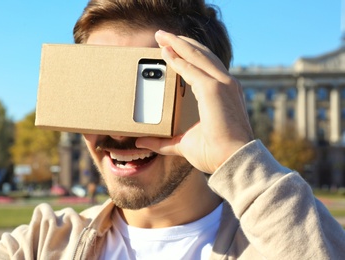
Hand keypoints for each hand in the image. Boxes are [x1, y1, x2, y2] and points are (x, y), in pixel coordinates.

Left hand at [135, 30, 252, 173]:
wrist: (233, 161)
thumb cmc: (216, 154)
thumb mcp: (184, 144)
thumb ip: (163, 142)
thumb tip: (141, 141)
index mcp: (223, 93)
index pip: (205, 67)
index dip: (188, 55)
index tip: (172, 49)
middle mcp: (225, 84)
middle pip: (201, 55)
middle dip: (181, 43)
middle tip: (163, 35)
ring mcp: (222, 84)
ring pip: (197, 55)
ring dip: (178, 44)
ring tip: (162, 36)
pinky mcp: (213, 89)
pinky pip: (191, 69)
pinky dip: (178, 59)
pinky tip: (165, 53)